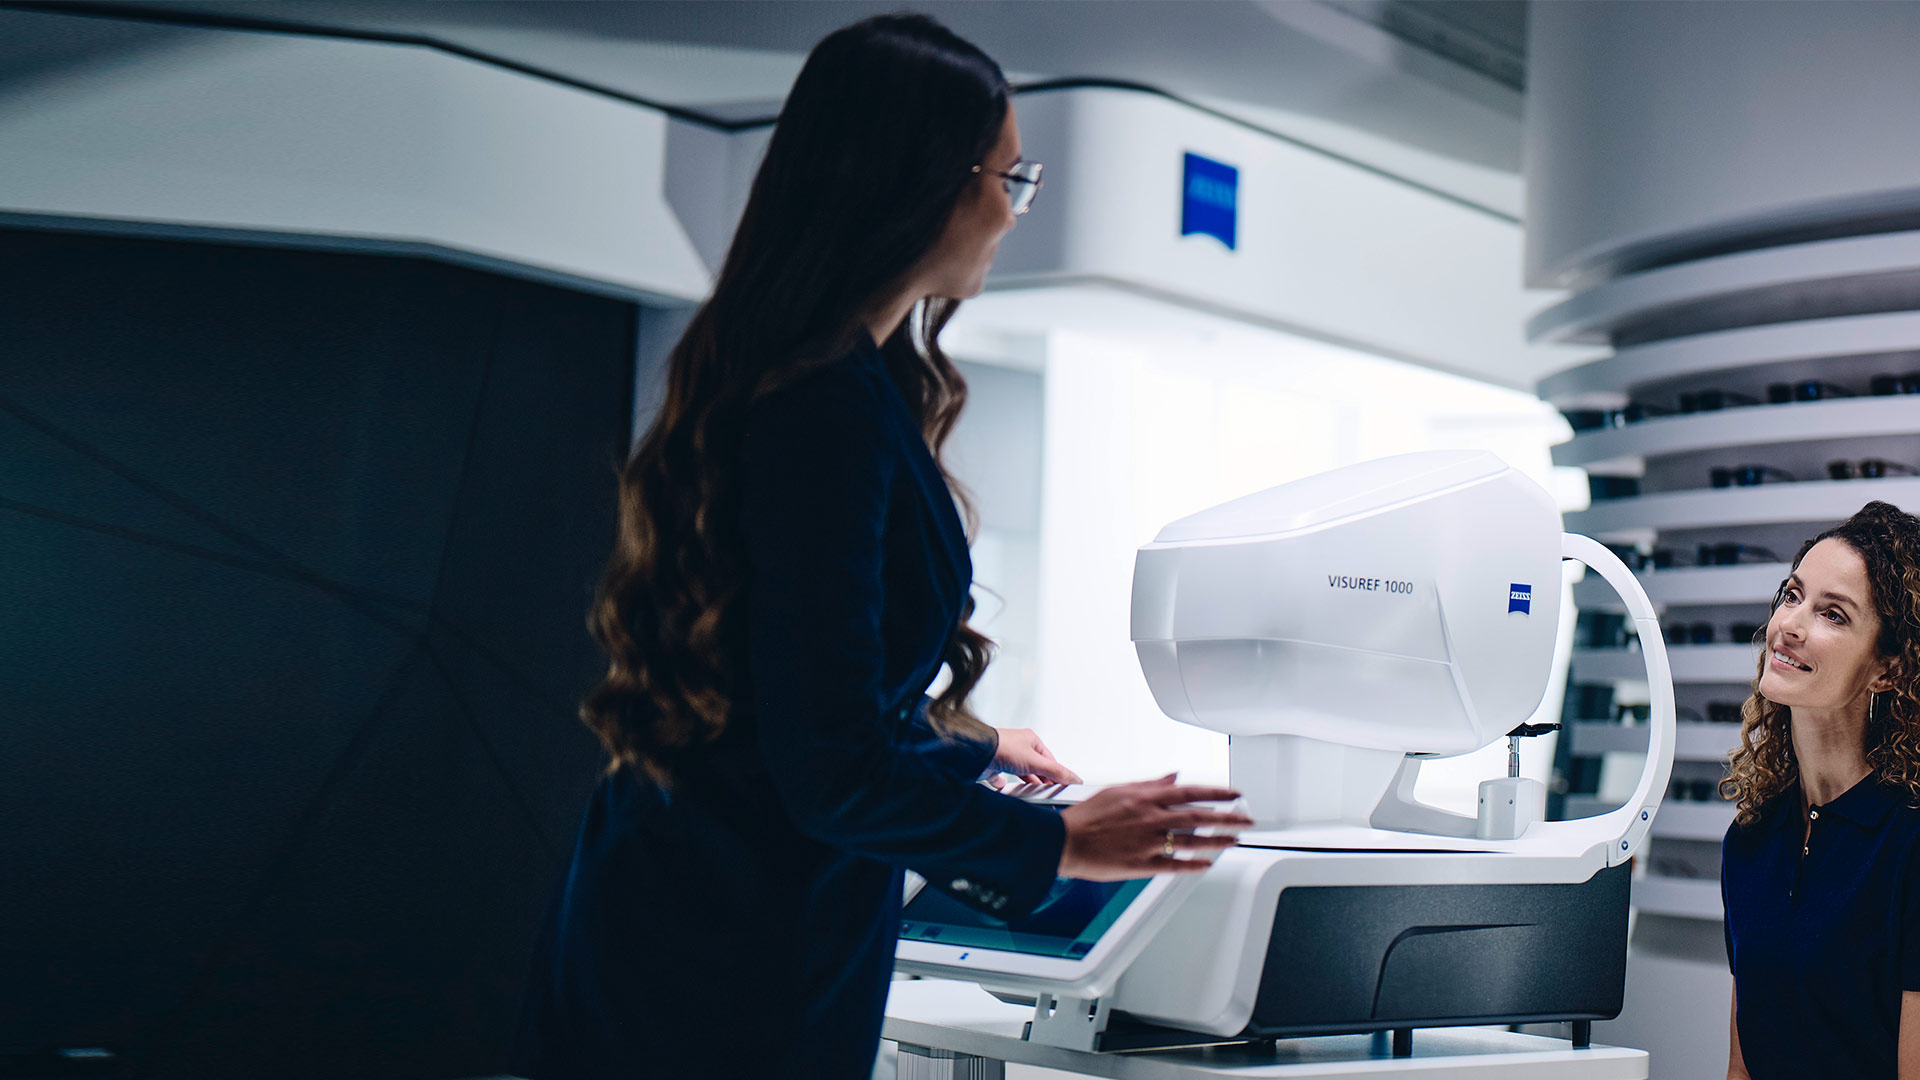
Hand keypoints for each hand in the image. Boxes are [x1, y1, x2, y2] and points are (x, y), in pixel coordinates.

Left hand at [989, 727, 1082, 785]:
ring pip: (1020, 773)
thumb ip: (1055, 772)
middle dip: (1042, 781)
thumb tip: (1074, 778)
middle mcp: (1018, 747)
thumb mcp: (1035, 762)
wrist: (975, 752)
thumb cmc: (1004, 748)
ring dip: (1027, 783)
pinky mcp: (992, 766)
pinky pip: (1000, 777)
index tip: (1063, 788)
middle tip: (1049, 794)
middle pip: (1035, 768)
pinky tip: (1006, 788)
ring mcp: (1004, 756)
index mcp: (1030, 740)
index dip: (1056, 774)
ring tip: (1034, 794)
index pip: (1049, 760)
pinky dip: (1004, 784)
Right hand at [1057, 774, 1251, 880]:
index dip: (1217, 793)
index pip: (1190, 791)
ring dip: (1218, 840)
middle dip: (1228, 817)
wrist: (1064, 842)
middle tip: (1246, 819)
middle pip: (1198, 816)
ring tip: (1234, 840)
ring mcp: (1147, 843)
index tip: (1234, 794)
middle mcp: (1150, 819)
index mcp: (1145, 798)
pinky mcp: (1141, 865)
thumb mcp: (1118, 790)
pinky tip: (1207, 865)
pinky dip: (1193, 865)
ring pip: (1192, 841)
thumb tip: (1173, 777)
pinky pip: (1173, 865)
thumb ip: (1150, 784)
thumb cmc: (1087, 817)